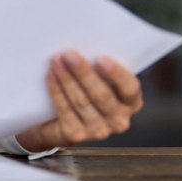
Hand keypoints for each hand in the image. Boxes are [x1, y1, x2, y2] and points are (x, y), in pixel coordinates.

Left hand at [16, 51, 143, 152]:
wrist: (55, 120)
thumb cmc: (83, 88)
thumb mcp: (96, 77)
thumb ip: (98, 65)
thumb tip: (85, 44)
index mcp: (131, 102)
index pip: (130, 88)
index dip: (116, 74)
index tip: (100, 58)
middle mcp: (119, 120)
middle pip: (102, 95)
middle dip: (83, 73)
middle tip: (69, 54)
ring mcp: (98, 131)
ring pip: (81, 101)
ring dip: (66, 79)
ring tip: (55, 61)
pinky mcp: (75, 136)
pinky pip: (65, 110)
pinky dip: (56, 91)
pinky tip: (50, 76)